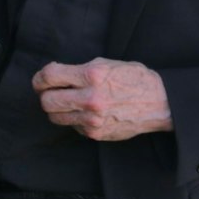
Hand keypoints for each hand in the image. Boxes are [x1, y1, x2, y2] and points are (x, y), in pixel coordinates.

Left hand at [33, 57, 172, 141]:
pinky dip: (73, 119)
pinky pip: (72, 126)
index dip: (39, 78)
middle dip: (44, 95)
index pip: (50, 76)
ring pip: (55, 117)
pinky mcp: (95, 133)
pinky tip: (85, 112)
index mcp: (92, 75)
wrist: (158, 103)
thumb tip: (56, 75)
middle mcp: (90, 98)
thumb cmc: (133, 79)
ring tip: (66, 102)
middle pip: (47, 101)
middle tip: (49, 91)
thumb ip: (81, 70)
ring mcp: (92, 119)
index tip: (40, 79)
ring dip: (56, 109)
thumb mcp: (107, 64)